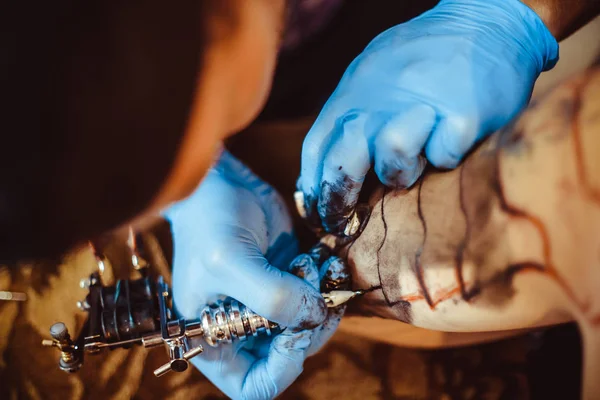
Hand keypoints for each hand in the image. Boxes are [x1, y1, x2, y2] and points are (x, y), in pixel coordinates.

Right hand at [164, 150, 342, 399]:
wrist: (219, 181)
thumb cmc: (208, 221)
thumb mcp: (230, 261)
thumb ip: (271, 297)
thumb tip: (314, 317)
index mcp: (214, 339)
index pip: (253, 386)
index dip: (281, 368)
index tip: (294, 333)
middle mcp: (241, 330)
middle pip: (289, 357)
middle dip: (309, 328)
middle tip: (314, 291)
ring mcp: (267, 306)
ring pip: (309, 327)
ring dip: (321, 303)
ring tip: (312, 268)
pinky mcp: (287, 282)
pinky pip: (316, 299)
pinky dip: (326, 286)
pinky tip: (320, 261)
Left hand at [297, 0, 557, 233]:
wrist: (483, 20)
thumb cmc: (423, 57)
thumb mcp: (369, 75)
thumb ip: (347, 118)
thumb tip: (321, 175)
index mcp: (353, 94)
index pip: (317, 150)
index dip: (314, 191)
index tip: (319, 217)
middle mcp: (379, 102)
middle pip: (342, 163)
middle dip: (340, 199)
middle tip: (349, 221)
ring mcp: (421, 107)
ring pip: (392, 161)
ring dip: (401, 173)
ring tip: (417, 161)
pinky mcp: (463, 114)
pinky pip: (444, 156)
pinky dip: (447, 158)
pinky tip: (451, 144)